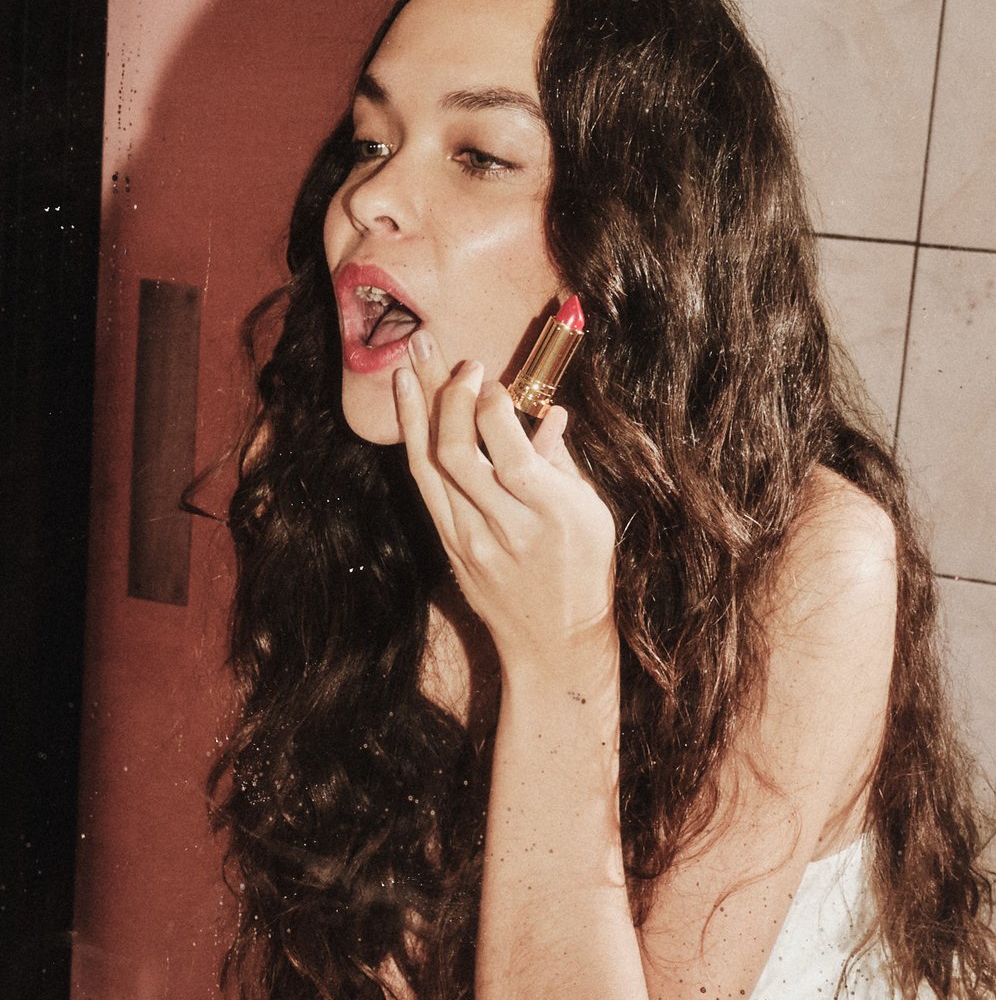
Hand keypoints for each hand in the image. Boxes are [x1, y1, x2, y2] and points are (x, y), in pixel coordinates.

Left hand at [393, 330, 616, 690]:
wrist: (553, 640)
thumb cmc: (584, 570)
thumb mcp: (590, 513)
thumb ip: (560, 461)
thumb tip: (545, 411)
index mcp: (550, 514)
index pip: (508, 452)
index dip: (492, 406)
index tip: (490, 377)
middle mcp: (505, 528)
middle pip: (459, 454)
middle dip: (449, 396)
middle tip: (455, 359)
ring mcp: (470, 540)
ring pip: (430, 466)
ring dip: (417, 408)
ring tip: (410, 360)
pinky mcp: (450, 546)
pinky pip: (425, 486)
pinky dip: (415, 441)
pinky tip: (408, 407)